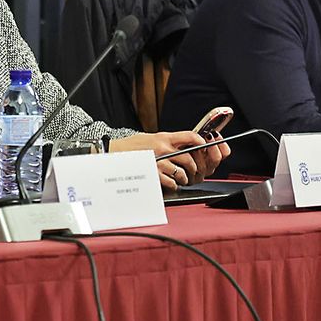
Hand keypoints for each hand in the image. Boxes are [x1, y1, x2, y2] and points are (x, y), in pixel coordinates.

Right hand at [110, 130, 229, 189]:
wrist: (113, 152)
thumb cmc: (133, 147)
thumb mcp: (152, 138)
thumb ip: (168, 142)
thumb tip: (187, 147)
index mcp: (164, 137)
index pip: (191, 136)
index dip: (203, 142)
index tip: (206, 147)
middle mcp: (163, 148)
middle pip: (189, 158)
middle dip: (195, 168)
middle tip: (195, 172)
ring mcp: (157, 161)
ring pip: (182, 172)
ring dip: (186, 178)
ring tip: (183, 179)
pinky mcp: (152, 173)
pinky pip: (171, 182)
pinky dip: (175, 184)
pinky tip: (172, 183)